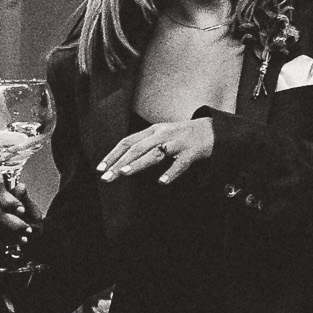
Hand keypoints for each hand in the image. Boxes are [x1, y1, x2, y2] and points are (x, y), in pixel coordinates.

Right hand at [0, 182, 38, 264]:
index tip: (22, 210)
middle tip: (27, 230)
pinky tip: (8, 247)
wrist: (25, 242)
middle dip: (14, 223)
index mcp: (3, 195)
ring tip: (23, 240)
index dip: (8, 200)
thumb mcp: (32, 212)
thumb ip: (25, 200)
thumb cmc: (28, 222)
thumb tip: (20, 187)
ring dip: (9, 235)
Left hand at [97, 116, 215, 184]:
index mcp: (153, 130)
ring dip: (139, 163)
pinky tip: (162, 181)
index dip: (113, 154)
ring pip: (155, 153)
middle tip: (107, 177)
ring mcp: (177, 143)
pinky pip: (180, 164)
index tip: (100, 168)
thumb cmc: (182, 136)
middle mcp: (163, 134)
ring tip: (125, 173)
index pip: (128, 141)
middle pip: (138, 148)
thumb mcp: (161, 134)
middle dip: (120, 162)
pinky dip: (171, 172)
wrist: (212, 130)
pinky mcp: (192, 152)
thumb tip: (122, 160)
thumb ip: (144, 144)